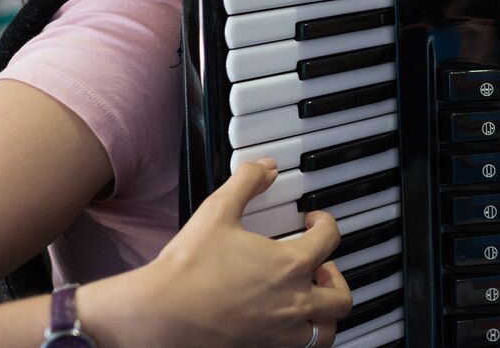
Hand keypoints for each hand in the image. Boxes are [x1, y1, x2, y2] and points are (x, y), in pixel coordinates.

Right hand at [102, 160, 352, 347]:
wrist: (158, 316)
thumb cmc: (188, 267)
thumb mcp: (218, 211)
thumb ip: (246, 183)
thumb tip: (266, 167)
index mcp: (290, 265)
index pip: (330, 240)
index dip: (326, 223)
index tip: (314, 221)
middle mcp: (292, 303)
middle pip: (341, 298)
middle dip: (337, 279)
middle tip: (320, 267)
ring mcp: (278, 334)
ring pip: (325, 333)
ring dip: (324, 315)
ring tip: (309, 300)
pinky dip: (297, 336)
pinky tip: (278, 320)